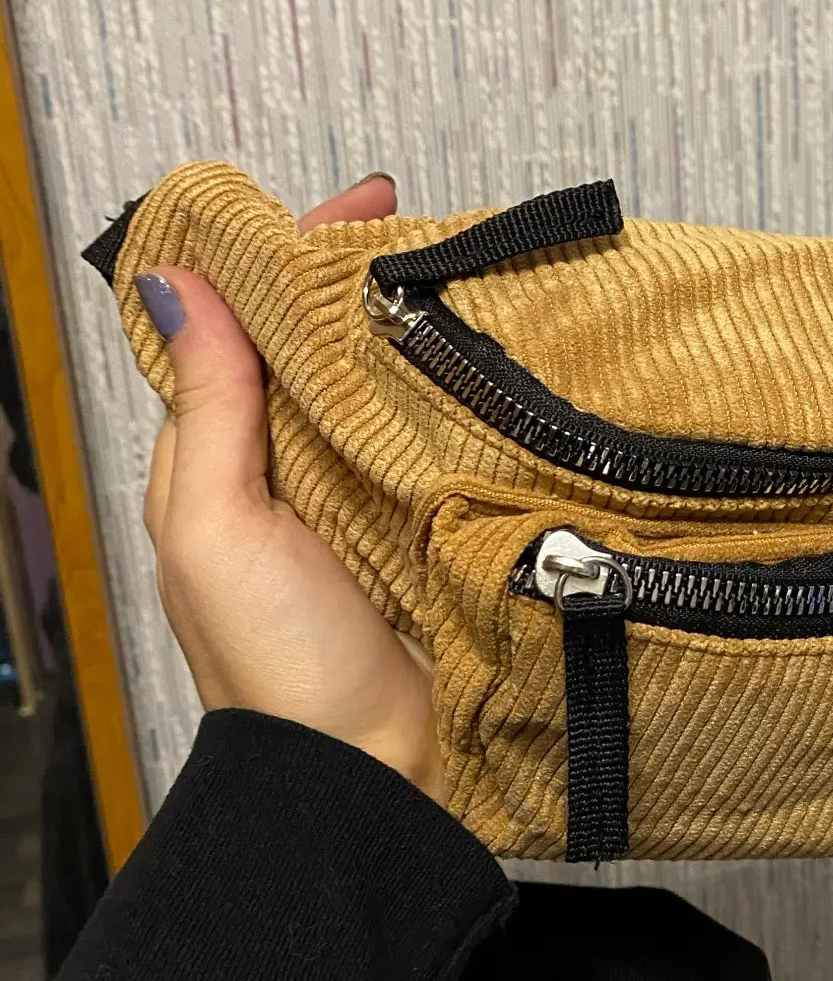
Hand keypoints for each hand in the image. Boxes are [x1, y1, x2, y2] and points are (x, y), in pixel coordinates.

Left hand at [137, 173, 444, 802]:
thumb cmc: (275, 663)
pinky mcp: (433, 523)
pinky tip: (501, 364)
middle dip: (366, 282)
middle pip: (322, 348)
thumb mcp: (215, 524)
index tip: (355, 208)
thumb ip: (207, 406)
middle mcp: (295, 467)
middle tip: (429, 231)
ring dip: (423, 333)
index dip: (288, 257)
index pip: (245, 326)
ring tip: (474, 277)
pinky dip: (465, 398)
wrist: (370, 773)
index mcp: (223, 458)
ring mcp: (369, 494)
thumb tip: (182, 284)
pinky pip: (444, 440)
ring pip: (387, 386)